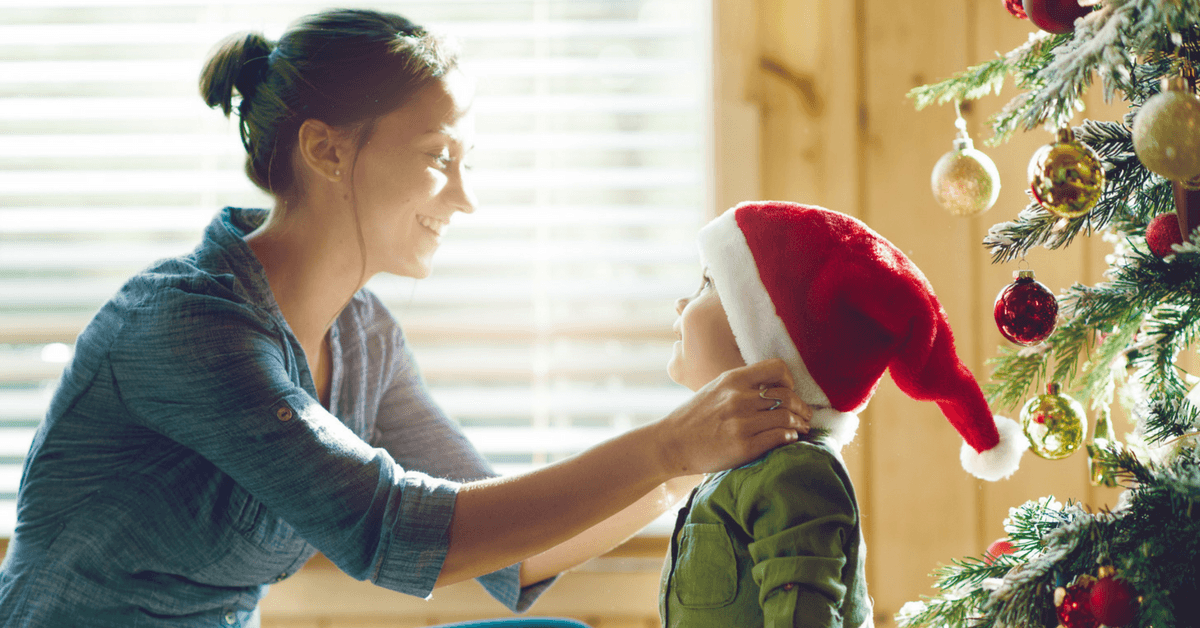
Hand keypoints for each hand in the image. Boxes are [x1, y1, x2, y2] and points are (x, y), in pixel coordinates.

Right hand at [652, 358, 811, 476]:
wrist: (671, 443)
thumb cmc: (694, 417)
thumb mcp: (715, 389)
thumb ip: (741, 385)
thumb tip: (772, 388)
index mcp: (732, 379)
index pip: (777, 368)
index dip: (790, 379)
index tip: (790, 390)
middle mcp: (738, 398)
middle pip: (787, 395)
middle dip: (802, 407)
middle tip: (806, 415)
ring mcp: (741, 423)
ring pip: (787, 417)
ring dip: (800, 424)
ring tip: (802, 429)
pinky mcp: (743, 446)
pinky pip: (779, 438)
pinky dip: (789, 438)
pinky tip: (788, 439)